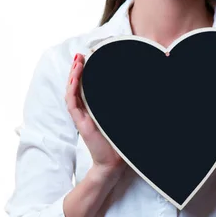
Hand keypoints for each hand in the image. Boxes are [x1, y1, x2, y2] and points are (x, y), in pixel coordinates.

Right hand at [65, 53, 124, 174]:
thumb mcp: (124, 117)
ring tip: (77, 61)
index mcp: (95, 107)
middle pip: (77, 85)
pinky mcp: (80, 123)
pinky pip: (72, 103)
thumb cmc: (120, 141)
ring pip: (72, 91)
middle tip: (80, 55)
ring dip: (73, 75)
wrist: (114, 162)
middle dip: (78, 69)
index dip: (87, 72)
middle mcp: (86, 110)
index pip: (87, 85)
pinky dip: (72, 90)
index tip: (90, 57)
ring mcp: (81, 116)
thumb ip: (127, 105)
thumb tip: (143, 89)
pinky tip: (74, 78)